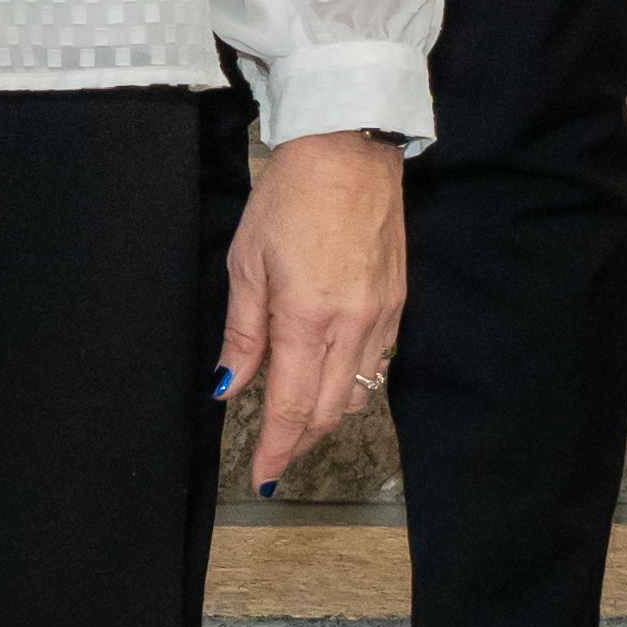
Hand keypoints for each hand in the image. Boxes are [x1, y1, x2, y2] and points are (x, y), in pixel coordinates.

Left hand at [226, 124, 408, 472]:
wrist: (349, 151)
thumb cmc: (288, 198)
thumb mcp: (246, 263)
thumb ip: (243, 332)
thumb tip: (230, 384)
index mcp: (307, 318)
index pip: (293, 407)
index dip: (276, 448)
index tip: (262, 475)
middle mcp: (352, 327)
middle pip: (330, 412)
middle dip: (300, 442)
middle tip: (274, 455)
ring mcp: (381, 317)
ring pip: (357, 395)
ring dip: (326, 418)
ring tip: (297, 422)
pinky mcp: (396, 302)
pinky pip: (376, 364)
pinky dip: (350, 385)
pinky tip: (329, 379)